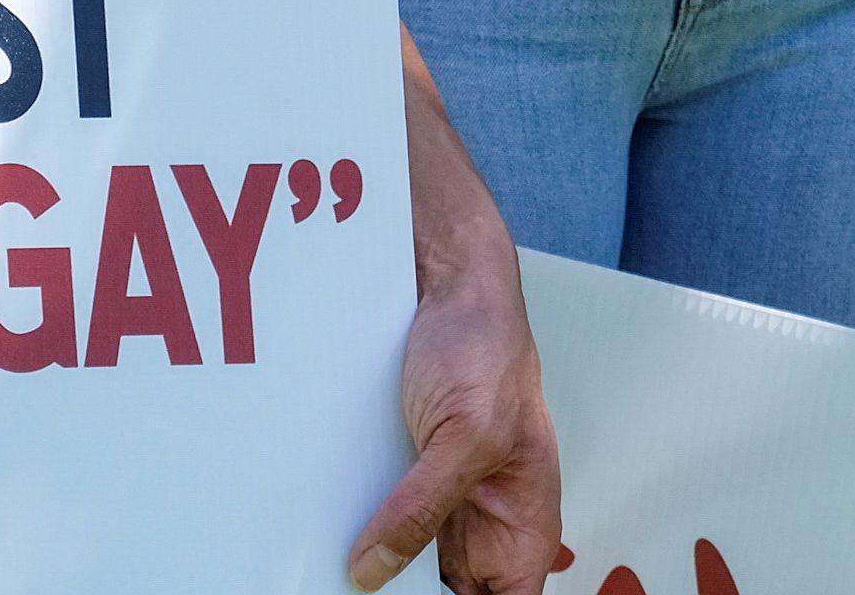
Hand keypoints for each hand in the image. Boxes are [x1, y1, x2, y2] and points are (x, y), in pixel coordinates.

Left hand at [348, 231, 565, 593]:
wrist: (446, 289)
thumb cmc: (485, 350)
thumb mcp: (462, 437)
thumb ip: (424, 506)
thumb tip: (378, 568)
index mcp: (524, 526)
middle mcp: (487, 520)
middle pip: (449, 590)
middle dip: (407, 588)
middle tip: (359, 582)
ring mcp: (446, 499)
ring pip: (410, 562)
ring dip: (379, 561)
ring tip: (343, 562)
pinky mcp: (405, 475)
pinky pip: (381, 518)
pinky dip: (358, 528)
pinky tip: (330, 530)